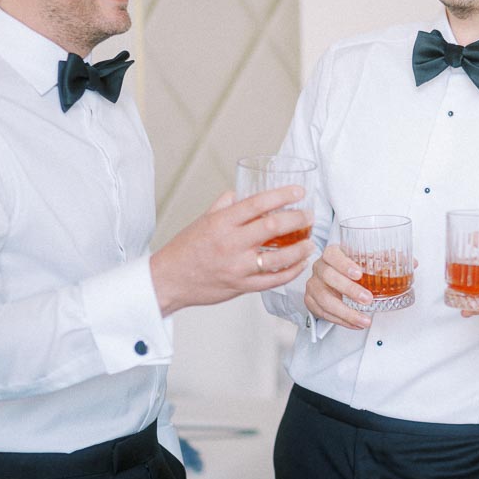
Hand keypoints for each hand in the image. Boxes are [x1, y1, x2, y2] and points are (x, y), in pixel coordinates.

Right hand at [151, 186, 312, 315]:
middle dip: (298, 219)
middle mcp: (231, 243)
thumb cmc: (185, 249)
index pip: (257, 203)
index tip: (299, 192)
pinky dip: (290, 272)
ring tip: (310, 243)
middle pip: (273, 227)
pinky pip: (272, 280)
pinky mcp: (241, 286)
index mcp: (222, 222)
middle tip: (309, 215)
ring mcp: (237, 267)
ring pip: (278, 257)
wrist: (167, 280)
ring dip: (300, 249)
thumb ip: (223, 206)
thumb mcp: (202, 220)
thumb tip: (240, 193)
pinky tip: (299, 264)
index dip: (282, 195)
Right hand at [303, 244, 374, 329]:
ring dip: (346, 312)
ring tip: (365, 320)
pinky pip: (324, 314)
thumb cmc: (348, 268)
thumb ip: (381, 260)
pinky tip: (356, 324)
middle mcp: (319, 268)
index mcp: (331, 254)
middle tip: (367, 299)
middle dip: (349, 290)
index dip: (344, 264)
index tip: (359, 274)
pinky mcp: (310, 301)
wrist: (331, 280)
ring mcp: (313, 285)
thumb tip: (408, 261)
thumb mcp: (363, 261)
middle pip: (329, 277)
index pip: (332, 255)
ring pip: (325, 300)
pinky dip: (342, 321)